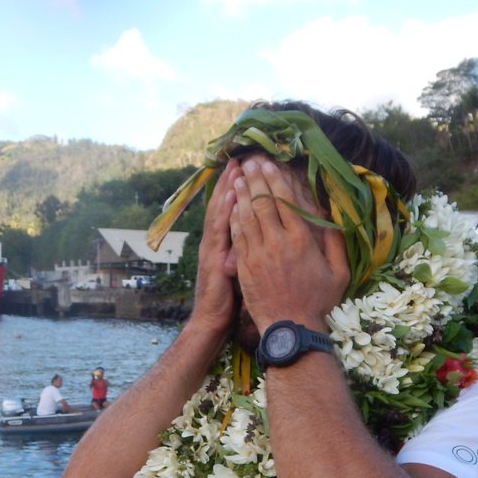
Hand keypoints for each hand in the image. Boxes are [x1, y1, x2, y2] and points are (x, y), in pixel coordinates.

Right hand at [187, 158, 242, 338]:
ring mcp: (213, 247)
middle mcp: (217, 240)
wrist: (212, 322)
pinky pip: (220, 231)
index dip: (243, 187)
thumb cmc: (230, 300)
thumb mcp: (240, 271)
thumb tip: (265, 235)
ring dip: (228, 187)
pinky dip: (224, 211)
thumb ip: (246, 251)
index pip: (235, 208)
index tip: (253, 166)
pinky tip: (231, 196)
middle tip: (245, 155)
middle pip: (226, 203)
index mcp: (225, 242)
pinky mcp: (213, 258)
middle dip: (235, 179)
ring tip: (237, 166)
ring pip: (220, 211)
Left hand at [229, 156, 348, 332]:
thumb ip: (336, 243)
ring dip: (242, 194)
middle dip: (256, 179)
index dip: (275, 180)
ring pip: (246, 216)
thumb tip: (335, 218)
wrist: (291, 328)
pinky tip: (233, 206)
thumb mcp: (339, 273)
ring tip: (239, 177)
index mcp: (301, 241)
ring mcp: (257, 255)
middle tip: (250, 162)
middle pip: (263, 203)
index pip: (285, 201)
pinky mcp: (244, 267)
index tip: (270, 165)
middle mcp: (277, 243)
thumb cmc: (319, 302)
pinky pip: (237, 236)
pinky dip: (234, 218)